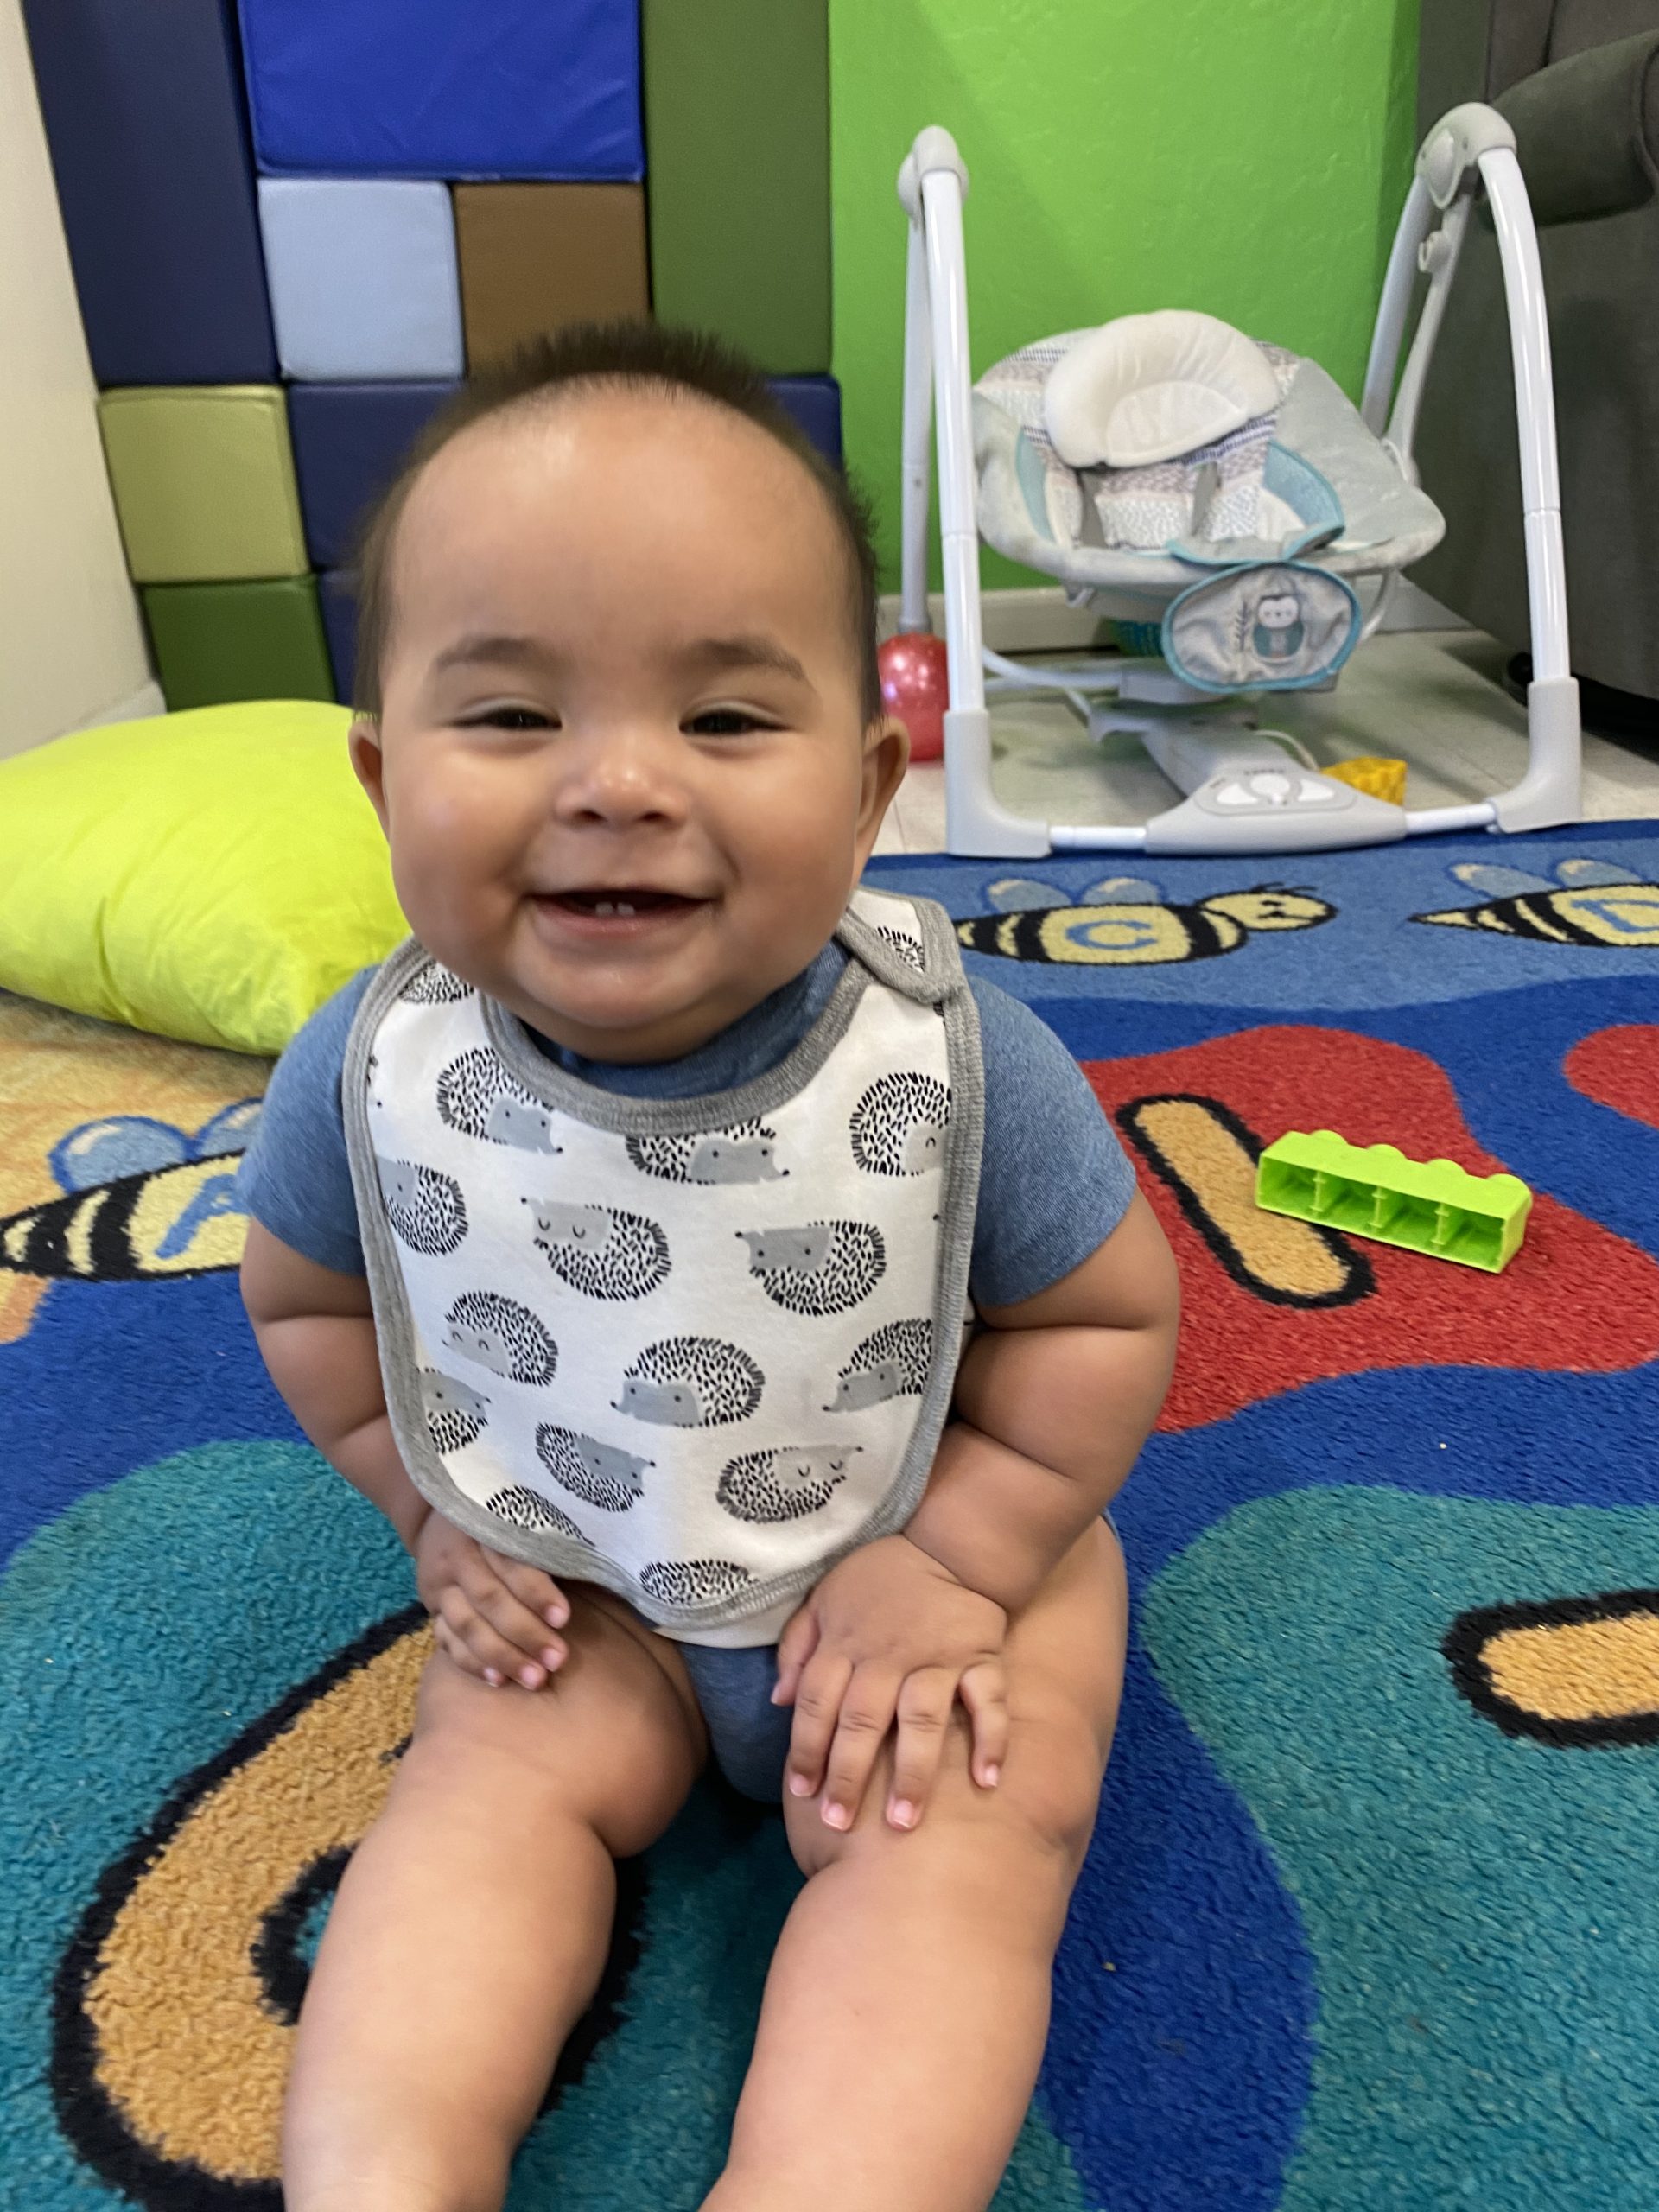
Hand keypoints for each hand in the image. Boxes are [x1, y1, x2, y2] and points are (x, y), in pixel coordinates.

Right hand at [415, 1513, 570, 1689]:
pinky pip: (447, 1640)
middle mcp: (458, 1556)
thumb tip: (598, 1568)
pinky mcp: (432, 1608)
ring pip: (466, 1624)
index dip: (536, 1592)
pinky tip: (497, 1680)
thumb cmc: (507, 1519)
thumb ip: (547, 1543)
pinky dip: (471, 1662)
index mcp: (486, 1527)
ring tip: (534, 1679)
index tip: (563, 1618)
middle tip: (556, 1660)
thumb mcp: (523, 1518)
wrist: (445, 1515)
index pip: (511, 1563)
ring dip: (501, 1655)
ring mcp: (441, 1585)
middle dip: (524, 1633)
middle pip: (489, 1599)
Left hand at [773, 1535, 1008, 1833]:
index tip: (801, 1792)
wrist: (951, 1544)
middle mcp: (889, 1656)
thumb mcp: (825, 1597)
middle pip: (863, 1720)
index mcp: (846, 1642)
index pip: (818, 1702)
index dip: (806, 1748)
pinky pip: (989, 1702)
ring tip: (903, 1823)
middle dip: (848, 1775)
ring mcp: (938, 1658)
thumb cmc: (880, 1577)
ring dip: (913, 1772)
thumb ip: (798, 1647)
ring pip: (922, 1720)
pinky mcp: (981, 1657)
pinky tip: (986, 1782)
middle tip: (839, 1825)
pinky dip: (991, 1739)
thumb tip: (779, 1701)